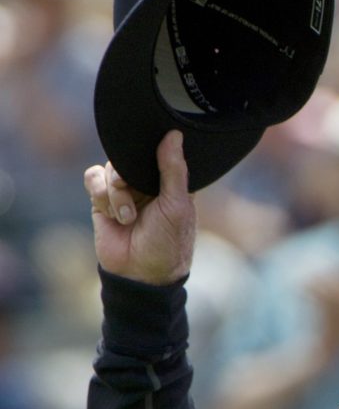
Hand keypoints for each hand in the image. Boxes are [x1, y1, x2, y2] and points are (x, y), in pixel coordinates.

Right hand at [83, 130, 195, 284]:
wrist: (139, 273)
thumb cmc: (166, 242)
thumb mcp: (177, 205)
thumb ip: (173, 170)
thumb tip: (174, 134)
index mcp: (169, 182)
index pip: (158, 152)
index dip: (151, 150)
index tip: (148, 158)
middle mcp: (146, 183)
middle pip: (128, 156)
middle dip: (127, 174)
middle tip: (132, 190)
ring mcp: (123, 190)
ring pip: (110, 167)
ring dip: (116, 192)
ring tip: (127, 217)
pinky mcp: (101, 200)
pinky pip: (92, 177)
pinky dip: (100, 193)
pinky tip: (113, 214)